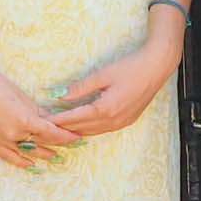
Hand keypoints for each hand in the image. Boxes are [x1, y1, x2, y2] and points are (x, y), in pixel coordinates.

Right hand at [0, 61, 82, 170]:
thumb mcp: (20, 95)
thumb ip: (37, 110)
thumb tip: (51, 119)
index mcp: (24, 120)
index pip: (51, 133)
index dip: (65, 136)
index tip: (77, 138)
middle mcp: (14, 134)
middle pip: (42, 143)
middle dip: (58, 145)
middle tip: (72, 147)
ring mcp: (1, 140)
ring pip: (27, 152)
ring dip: (43, 154)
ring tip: (56, 157)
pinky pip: (9, 157)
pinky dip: (21, 162)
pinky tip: (31, 164)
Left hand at [50, 42, 179, 136]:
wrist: (156, 68)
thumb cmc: (130, 68)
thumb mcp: (102, 74)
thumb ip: (81, 87)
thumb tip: (60, 96)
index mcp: (105, 109)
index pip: (75, 119)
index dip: (58, 120)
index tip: (43, 121)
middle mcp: (113, 121)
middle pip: (81, 129)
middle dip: (63, 129)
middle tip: (46, 127)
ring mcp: (121, 123)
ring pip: (92, 132)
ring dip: (76, 131)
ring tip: (59, 129)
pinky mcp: (126, 121)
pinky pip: (102, 130)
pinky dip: (89, 129)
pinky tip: (80, 125)